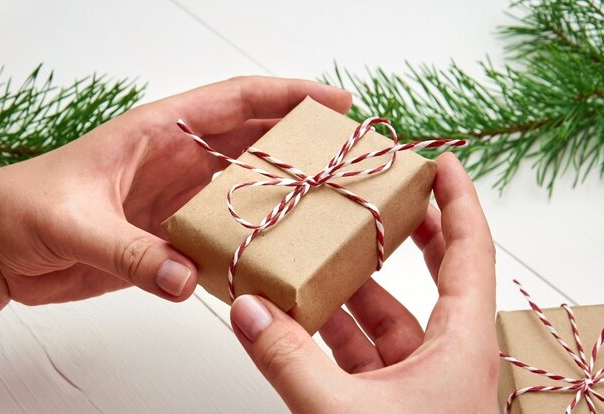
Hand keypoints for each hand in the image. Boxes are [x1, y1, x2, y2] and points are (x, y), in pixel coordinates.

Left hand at [0, 77, 351, 334]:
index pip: (237, 101)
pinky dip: (252, 240)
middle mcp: (179, 160)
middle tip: (349, 156)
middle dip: (304, 143)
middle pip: (256, 141)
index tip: (334, 103)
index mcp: (160, 132)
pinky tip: (276, 252)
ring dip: (285, 192)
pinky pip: (225, 233)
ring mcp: (179, 198)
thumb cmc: (23, 209)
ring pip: (248, 186)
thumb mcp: (74, 222)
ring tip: (328, 203)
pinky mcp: (172, 235)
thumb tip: (184, 277)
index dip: (289, 96)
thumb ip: (130, 250)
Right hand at [230, 153, 498, 412]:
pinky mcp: (385, 403)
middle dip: (406, 230)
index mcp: (462, 346)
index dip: (458, 199)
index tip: (440, 159)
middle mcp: (446, 356)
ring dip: (347, 286)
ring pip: (382, 315)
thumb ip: (288, 359)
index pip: (471, 250)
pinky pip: (357, 352)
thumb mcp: (339, 413)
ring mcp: (414, 381)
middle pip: (433, 273)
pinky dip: (327, 332)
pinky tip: (294, 313)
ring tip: (314, 249)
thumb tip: (246, 308)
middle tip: (379, 193)